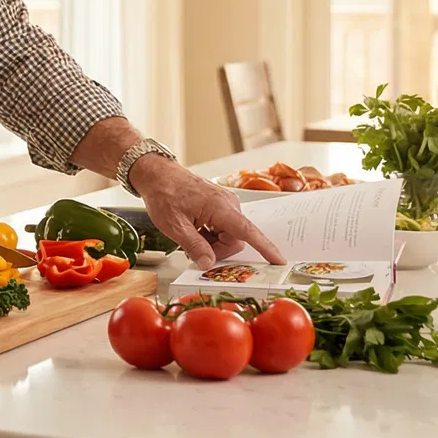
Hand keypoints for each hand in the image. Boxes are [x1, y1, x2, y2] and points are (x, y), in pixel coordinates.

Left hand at [133, 155, 287, 269]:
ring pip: (229, 235)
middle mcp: (228, 204)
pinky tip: (195, 229)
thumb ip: (194, 246)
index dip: (265, 248)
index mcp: (220, 207)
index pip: (248, 232)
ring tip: (190, 234)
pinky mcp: (220, 205)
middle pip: (235, 240)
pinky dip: (211, 234)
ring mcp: (226, 204)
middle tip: (192, 248)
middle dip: (217, 250)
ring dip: (212, 242)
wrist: (157, 174)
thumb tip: (208, 264)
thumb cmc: (164, 194)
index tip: (279, 261)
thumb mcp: (174, 226)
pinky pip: (223, 227)